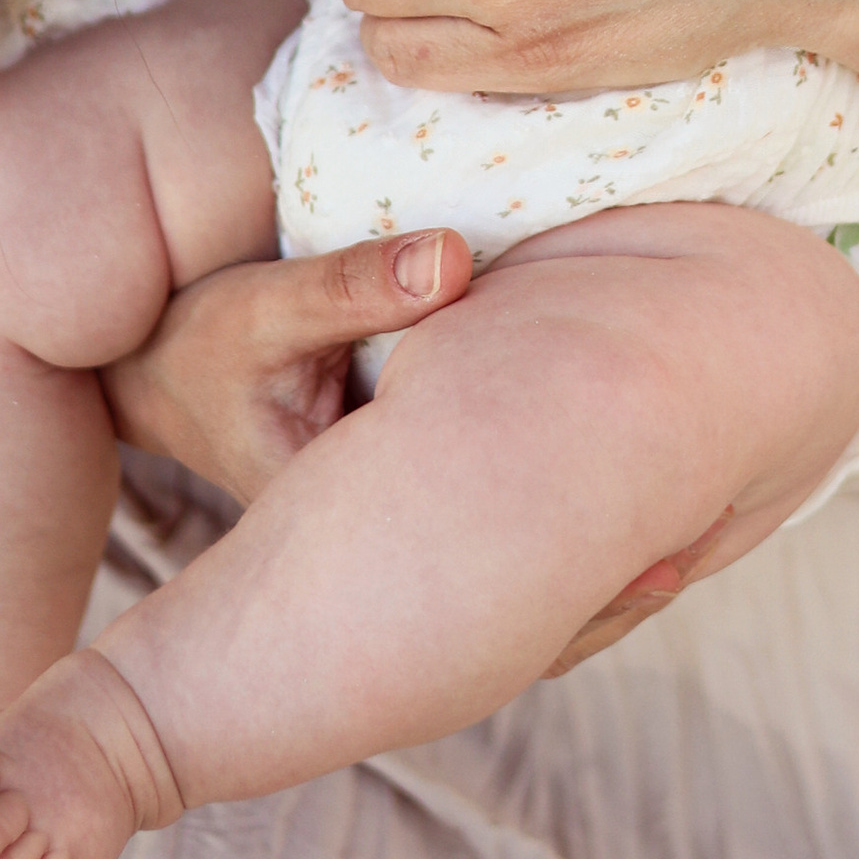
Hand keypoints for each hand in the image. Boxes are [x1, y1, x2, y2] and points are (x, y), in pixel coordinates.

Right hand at [105, 217, 718, 678]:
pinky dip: (552, 535)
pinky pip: (489, 549)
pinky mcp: (391, 522)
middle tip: (698, 543)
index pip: (478, 586)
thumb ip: (361, 282)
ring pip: (504, 583)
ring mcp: (379, 552)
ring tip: (688, 529)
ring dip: (581, 562)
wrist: (161, 367)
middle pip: (502, 603)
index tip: (669, 548)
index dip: (575, 583)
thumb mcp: (268, 308)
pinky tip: (625, 500)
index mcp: (332, 527)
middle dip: (596, 584)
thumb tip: (455, 256)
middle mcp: (363, 559)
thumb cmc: (206, 339)